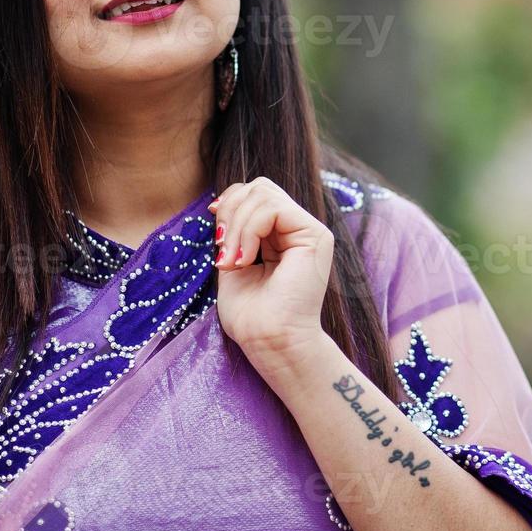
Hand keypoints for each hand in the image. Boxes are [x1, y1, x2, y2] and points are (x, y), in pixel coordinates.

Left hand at [211, 176, 334, 362]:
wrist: (271, 343)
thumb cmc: (251, 315)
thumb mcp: (233, 263)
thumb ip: (233, 232)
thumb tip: (220, 204)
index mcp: (282, 236)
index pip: (256, 194)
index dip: (231, 202)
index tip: (215, 232)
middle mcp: (299, 230)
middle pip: (260, 187)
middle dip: (231, 211)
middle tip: (222, 248)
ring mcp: (310, 230)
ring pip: (264, 194)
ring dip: (237, 226)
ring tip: (233, 260)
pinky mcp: (316, 235)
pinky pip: (273, 209)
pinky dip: (249, 230)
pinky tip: (246, 259)